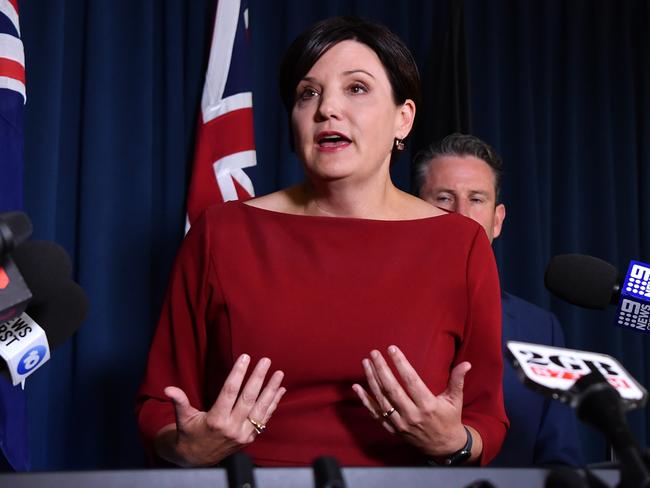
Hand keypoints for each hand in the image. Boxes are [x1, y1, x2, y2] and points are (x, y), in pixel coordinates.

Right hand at [155, 354, 285, 466]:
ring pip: (261, 409)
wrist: (196, 459)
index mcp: (214, 420)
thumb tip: (168, 389)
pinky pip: (264, 419)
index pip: (229, 392)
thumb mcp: (183, 418)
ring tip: (279, 373)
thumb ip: (179, 402)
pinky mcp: (249, 438)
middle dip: (258, 378)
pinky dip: (273, 404)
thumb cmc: (189, 433)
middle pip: (248, 398)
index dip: (238, 373)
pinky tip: (280, 390)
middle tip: (266, 360)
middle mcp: (231, 427)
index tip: (245, 357)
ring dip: (271, 390)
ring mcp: (243, 434)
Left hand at [352, 345, 480, 460]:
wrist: (444, 448)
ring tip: (366, 363)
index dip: (401, 364)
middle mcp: (412, 415)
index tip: (392, 349)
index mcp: (428, 405)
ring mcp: (400, 423)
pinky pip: (376, 413)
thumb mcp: (455, 400)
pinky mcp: (393, 429)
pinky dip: (365, 400)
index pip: (411, 381)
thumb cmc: (449, 419)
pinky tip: (357, 387)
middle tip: (374, 353)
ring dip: (372, 380)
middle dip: (381, 369)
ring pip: (382, 399)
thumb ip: (457, 381)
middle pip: (392, 389)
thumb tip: (466, 364)